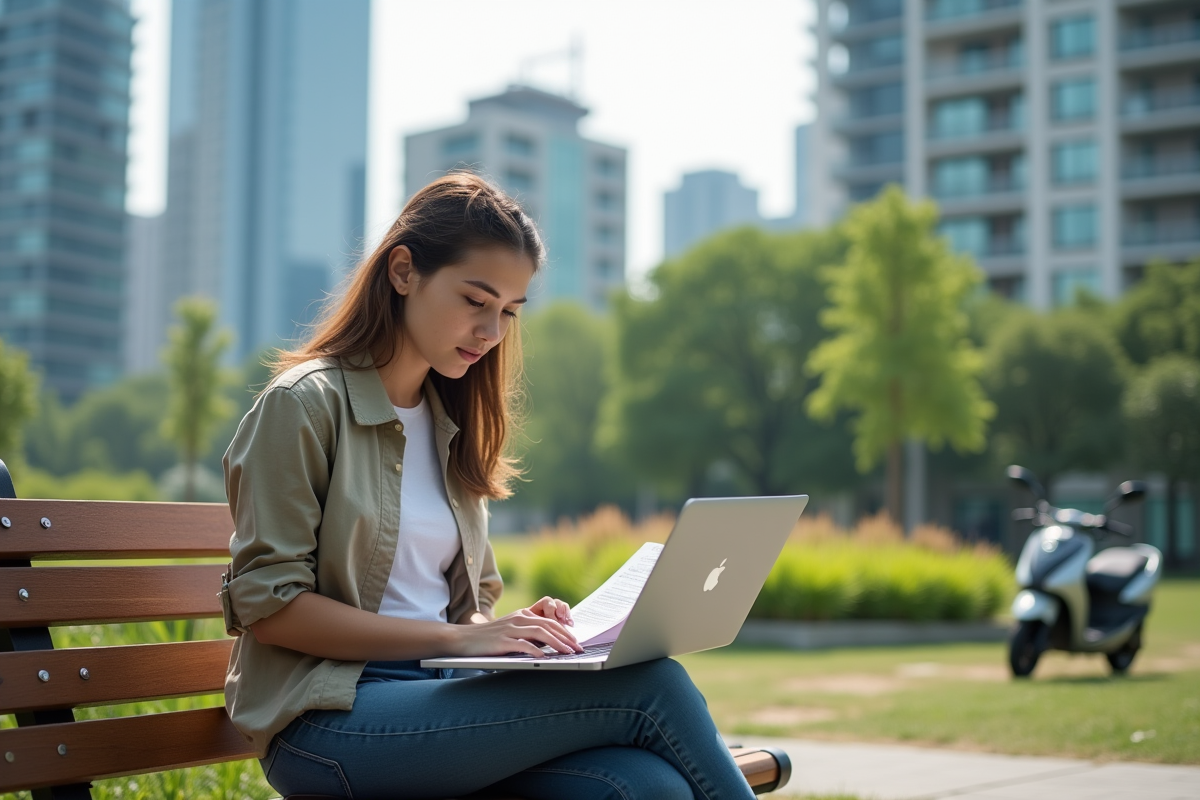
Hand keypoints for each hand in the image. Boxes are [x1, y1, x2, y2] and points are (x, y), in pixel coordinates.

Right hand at [452, 601, 580, 657]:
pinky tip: (544, 658)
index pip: (549, 621)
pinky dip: (535, 650)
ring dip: (556, 643)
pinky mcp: (502, 641)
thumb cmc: (489, 638)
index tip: (576, 643)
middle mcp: (518, 619)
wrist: (463, 639)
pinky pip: (522, 644)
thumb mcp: (511, 631)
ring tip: (567, 653)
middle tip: (578, 649)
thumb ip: (528, 634)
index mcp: (522, 615)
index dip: (565, 632)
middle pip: (548, 625)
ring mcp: (510, 629)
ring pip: (539, 633)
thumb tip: (549, 645)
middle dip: (566, 638)